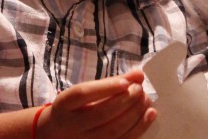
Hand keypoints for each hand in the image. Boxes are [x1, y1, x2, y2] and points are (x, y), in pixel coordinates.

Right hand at [37, 69, 156, 138]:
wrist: (57, 134)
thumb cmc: (76, 108)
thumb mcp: (84, 91)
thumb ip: (110, 82)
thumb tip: (139, 74)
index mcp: (64, 105)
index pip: (83, 94)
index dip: (106, 87)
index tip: (126, 82)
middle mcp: (71, 126)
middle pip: (100, 114)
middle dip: (125, 100)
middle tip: (139, 89)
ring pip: (112, 131)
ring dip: (135, 114)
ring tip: (146, 99)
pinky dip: (139, 128)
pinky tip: (150, 114)